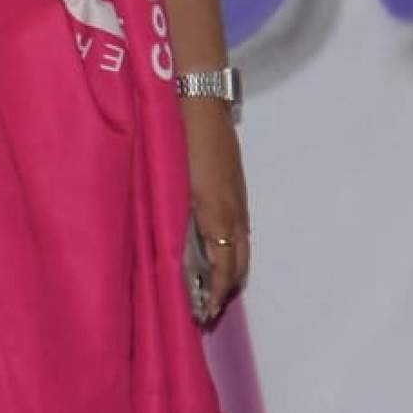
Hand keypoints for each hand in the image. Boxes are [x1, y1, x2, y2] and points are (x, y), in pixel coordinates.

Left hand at [183, 97, 249, 324]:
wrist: (199, 100)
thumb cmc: (177, 137)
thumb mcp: (170, 180)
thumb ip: (174, 217)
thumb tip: (171, 251)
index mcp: (215, 213)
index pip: (222, 267)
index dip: (213, 293)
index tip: (202, 312)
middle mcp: (234, 212)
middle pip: (238, 264)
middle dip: (224, 290)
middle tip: (205, 309)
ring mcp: (239, 200)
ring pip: (242, 248)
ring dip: (229, 272)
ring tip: (210, 288)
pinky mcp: (238, 188)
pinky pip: (241, 230)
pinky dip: (232, 250)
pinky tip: (216, 252)